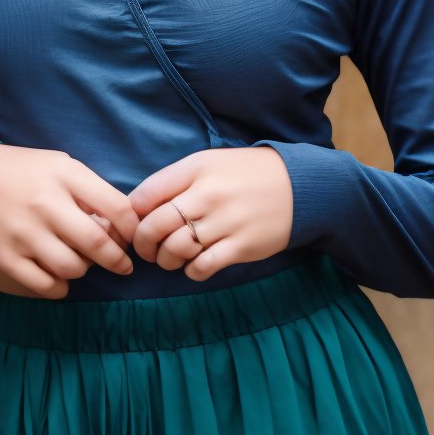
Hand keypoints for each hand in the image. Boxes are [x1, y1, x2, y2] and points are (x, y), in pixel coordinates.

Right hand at [0, 143, 140, 298]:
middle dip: (118, 260)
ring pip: (72, 268)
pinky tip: (61, 277)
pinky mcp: (5, 256)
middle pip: (97, 243)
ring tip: (82, 262)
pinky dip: (60, 287)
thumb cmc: (26, 173)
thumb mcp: (61, 166)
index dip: (133, 228)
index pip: (116, 206)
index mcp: (65, 175)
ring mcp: (23, 232)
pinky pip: (45, 286)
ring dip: (85, 270)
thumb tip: (124, 227)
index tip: (133, 238)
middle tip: (123, 265)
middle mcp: (45, 203)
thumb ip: (92, 191)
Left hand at [126, 146, 292, 280]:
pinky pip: (202, 267)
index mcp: (195, 169)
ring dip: (166, 260)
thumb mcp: (209, 163)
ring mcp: (224, 221)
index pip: (144, 197)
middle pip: (155, 226)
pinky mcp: (241, 246)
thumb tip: (140, 208)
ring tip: (170, 259)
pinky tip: (194, 266)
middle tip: (148, 250)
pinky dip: (191, 271)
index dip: (133, 216)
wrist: (299, 186)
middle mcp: (207, 194)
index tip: (137, 225)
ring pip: (175, 250)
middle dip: (143, 244)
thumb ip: (176, 180)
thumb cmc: (246, 175)